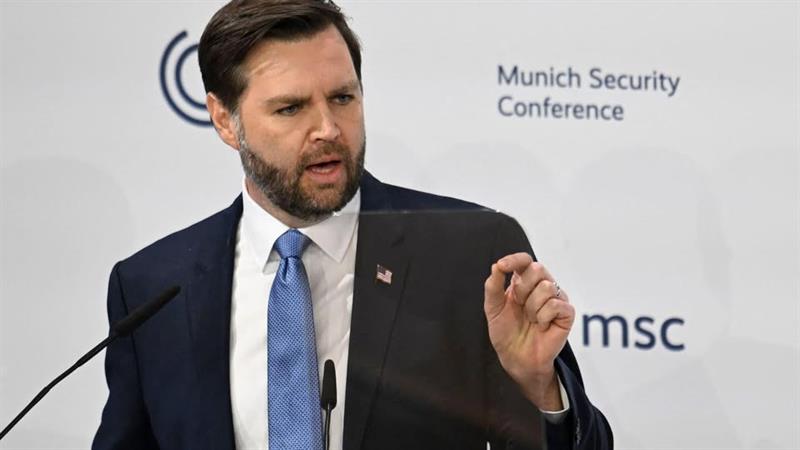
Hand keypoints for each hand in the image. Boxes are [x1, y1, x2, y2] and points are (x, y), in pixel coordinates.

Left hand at [484, 253, 574, 409]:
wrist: (516, 357)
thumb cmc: (506, 332)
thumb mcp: (493, 308)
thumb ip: (493, 286)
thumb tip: (496, 266)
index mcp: (523, 281)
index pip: (524, 261)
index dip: (515, 259)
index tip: (502, 266)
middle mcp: (542, 286)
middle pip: (537, 269)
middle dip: (522, 289)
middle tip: (520, 306)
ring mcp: (556, 298)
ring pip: (546, 287)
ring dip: (532, 307)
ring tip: (531, 319)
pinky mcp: (566, 312)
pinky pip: (555, 304)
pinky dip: (543, 317)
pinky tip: (541, 326)